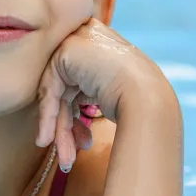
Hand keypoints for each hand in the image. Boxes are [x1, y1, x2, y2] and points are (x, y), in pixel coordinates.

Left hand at [35, 19, 158, 171]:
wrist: (148, 98)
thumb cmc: (139, 101)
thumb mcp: (108, 90)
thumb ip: (86, 90)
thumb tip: (64, 113)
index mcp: (100, 41)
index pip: (77, 81)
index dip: (74, 115)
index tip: (78, 142)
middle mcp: (87, 37)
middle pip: (66, 89)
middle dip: (66, 126)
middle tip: (68, 156)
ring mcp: (76, 42)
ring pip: (57, 93)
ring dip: (60, 129)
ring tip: (64, 158)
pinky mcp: (66, 53)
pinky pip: (50, 89)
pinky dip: (48, 117)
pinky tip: (47, 140)